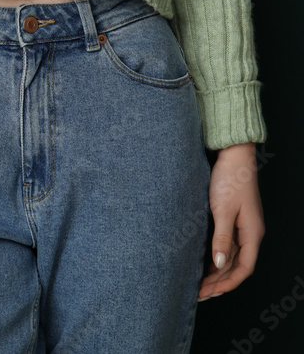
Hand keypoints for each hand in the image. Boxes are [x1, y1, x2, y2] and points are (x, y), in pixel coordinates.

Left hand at [199, 142, 264, 300]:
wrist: (233, 157)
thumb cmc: (230, 180)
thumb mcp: (223, 210)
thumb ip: (222, 238)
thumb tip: (220, 264)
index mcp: (252, 234)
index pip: (243, 268)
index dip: (226, 284)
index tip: (208, 293)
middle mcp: (250, 233)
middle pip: (236, 265)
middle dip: (219, 281)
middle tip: (198, 293)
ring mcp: (242, 226)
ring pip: (230, 256)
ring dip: (216, 270)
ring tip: (198, 282)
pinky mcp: (232, 219)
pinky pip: (225, 244)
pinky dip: (215, 256)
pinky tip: (203, 261)